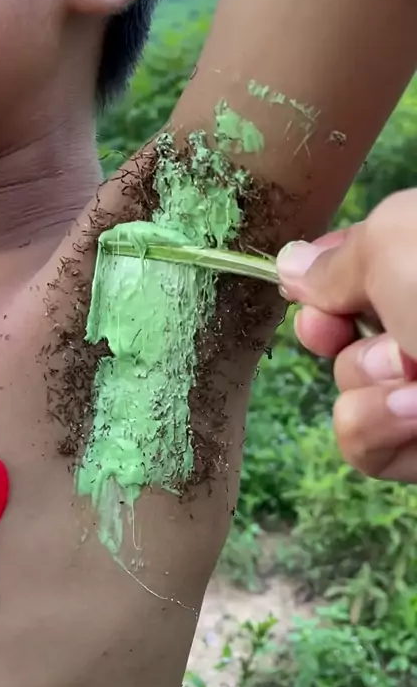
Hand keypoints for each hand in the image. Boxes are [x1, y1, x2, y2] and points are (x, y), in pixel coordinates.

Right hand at [276, 190, 416, 482]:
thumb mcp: (395, 242)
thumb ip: (337, 258)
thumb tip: (291, 265)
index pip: (351, 269)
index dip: (318, 283)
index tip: (301, 291)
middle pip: (338, 332)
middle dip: (335, 336)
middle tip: (348, 333)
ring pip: (346, 390)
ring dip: (367, 386)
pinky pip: (365, 444)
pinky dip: (379, 427)